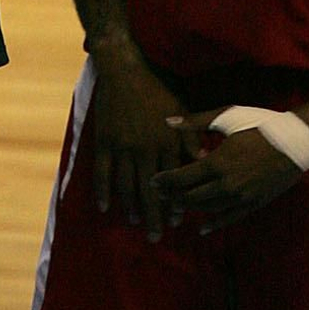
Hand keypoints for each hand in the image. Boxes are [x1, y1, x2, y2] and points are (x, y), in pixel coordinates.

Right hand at [91, 43, 195, 239]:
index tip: (177, 221)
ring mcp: (122, 146)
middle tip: (156, 237)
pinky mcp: (104, 141)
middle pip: (149, 189)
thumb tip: (206, 159)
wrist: (124, 72)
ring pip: (126, 185)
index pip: (172, 180)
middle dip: (153, 215)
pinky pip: (102, 172)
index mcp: (166, 142)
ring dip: (130, 207)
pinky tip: (105, 207)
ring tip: (135, 223)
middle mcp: (145, 148)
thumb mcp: (180, 111)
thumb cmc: (156, 91)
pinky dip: (103, 191)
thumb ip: (191, 137)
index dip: (174, 203)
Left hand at [152, 115, 303, 230]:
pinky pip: (229, 218)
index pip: (182, 178)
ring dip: (189, 209)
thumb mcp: (227, 116)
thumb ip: (195, 122)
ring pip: (208, 210)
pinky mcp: (255, 204)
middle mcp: (227, 184)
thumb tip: (167, 121)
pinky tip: (202, 229)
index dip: (164, 182)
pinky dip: (214, 224)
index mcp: (217, 162)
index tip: (152, 182)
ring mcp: (242, 197)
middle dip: (172, 197)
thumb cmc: (260, 124)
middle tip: (158, 195)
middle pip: (191, 197)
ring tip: (175, 206)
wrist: (297, 141)